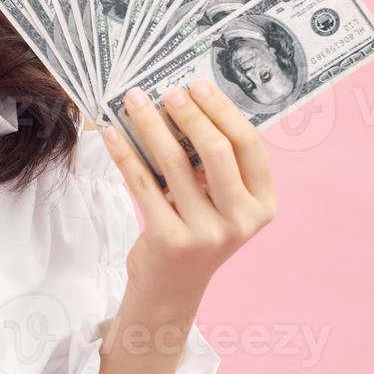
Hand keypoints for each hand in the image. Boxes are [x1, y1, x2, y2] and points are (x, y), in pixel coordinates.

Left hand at [103, 82, 277, 304]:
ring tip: (134, 101)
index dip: (223, 110)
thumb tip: (184, 101)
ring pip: (174, 163)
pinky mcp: (169, 240)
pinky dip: (124, 153)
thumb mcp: (219, 203)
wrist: (171, 288)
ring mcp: (206, 233)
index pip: (249, 145)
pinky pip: (143, 183)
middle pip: (216, 151)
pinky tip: (111, 133)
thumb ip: (214, 164)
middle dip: (190, 114)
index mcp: (262, 204)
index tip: (199, 84)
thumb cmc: (196, 230)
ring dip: (150, 125)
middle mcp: (241, 221)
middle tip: (168, 91)